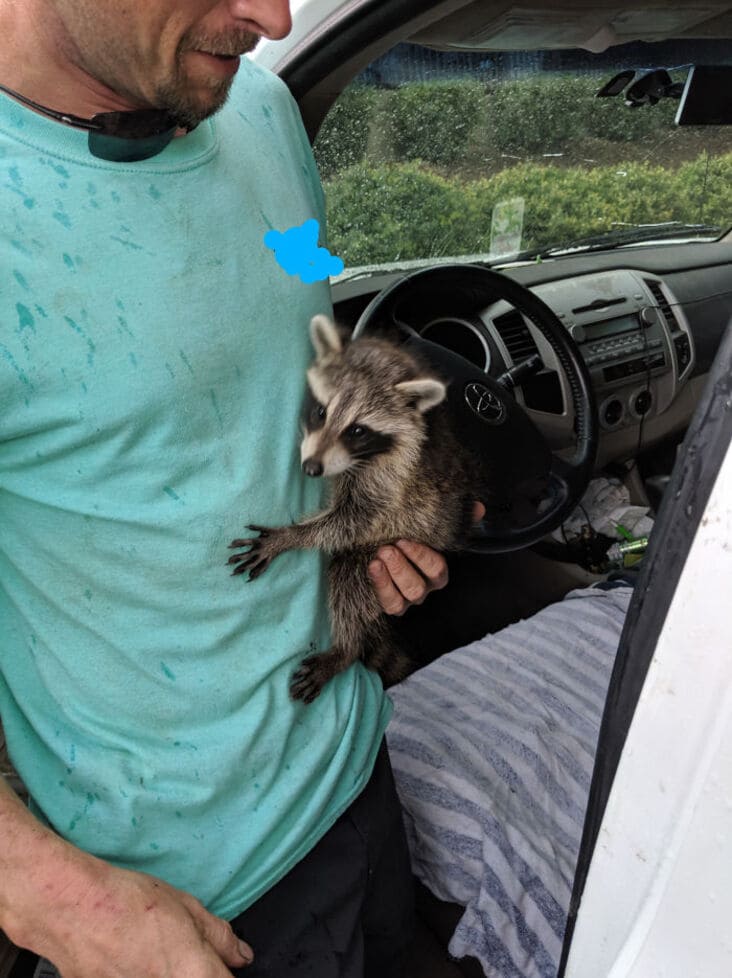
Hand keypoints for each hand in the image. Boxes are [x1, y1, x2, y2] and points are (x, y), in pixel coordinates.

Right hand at [7, 853, 252, 977]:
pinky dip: (139, 973)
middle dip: (194, 969)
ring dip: (166, 972)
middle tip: (178, 952)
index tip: (219, 963)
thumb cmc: (125, 901)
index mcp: (192, 971)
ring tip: (147, 953)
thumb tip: (241, 956)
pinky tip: (130, 961)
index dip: (224, 970)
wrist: (69, 908)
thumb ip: (219, 936)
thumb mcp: (184, 906)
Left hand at [369, 502, 484, 615]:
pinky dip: (381, 586)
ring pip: (406, 595)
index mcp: (435, 570)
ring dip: (392, 576)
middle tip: (387, 549)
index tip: (403, 540)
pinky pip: (390, 604)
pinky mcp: (390, 604)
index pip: (436, 569)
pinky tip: (373, 568)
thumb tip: (478, 508)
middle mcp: (424, 587)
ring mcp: (407, 599)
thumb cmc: (402, 536)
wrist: (374, 547)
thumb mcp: (423, 527)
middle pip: (419, 587)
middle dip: (402, 567)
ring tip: (379, 556)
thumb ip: (453, 520)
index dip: (421, 557)